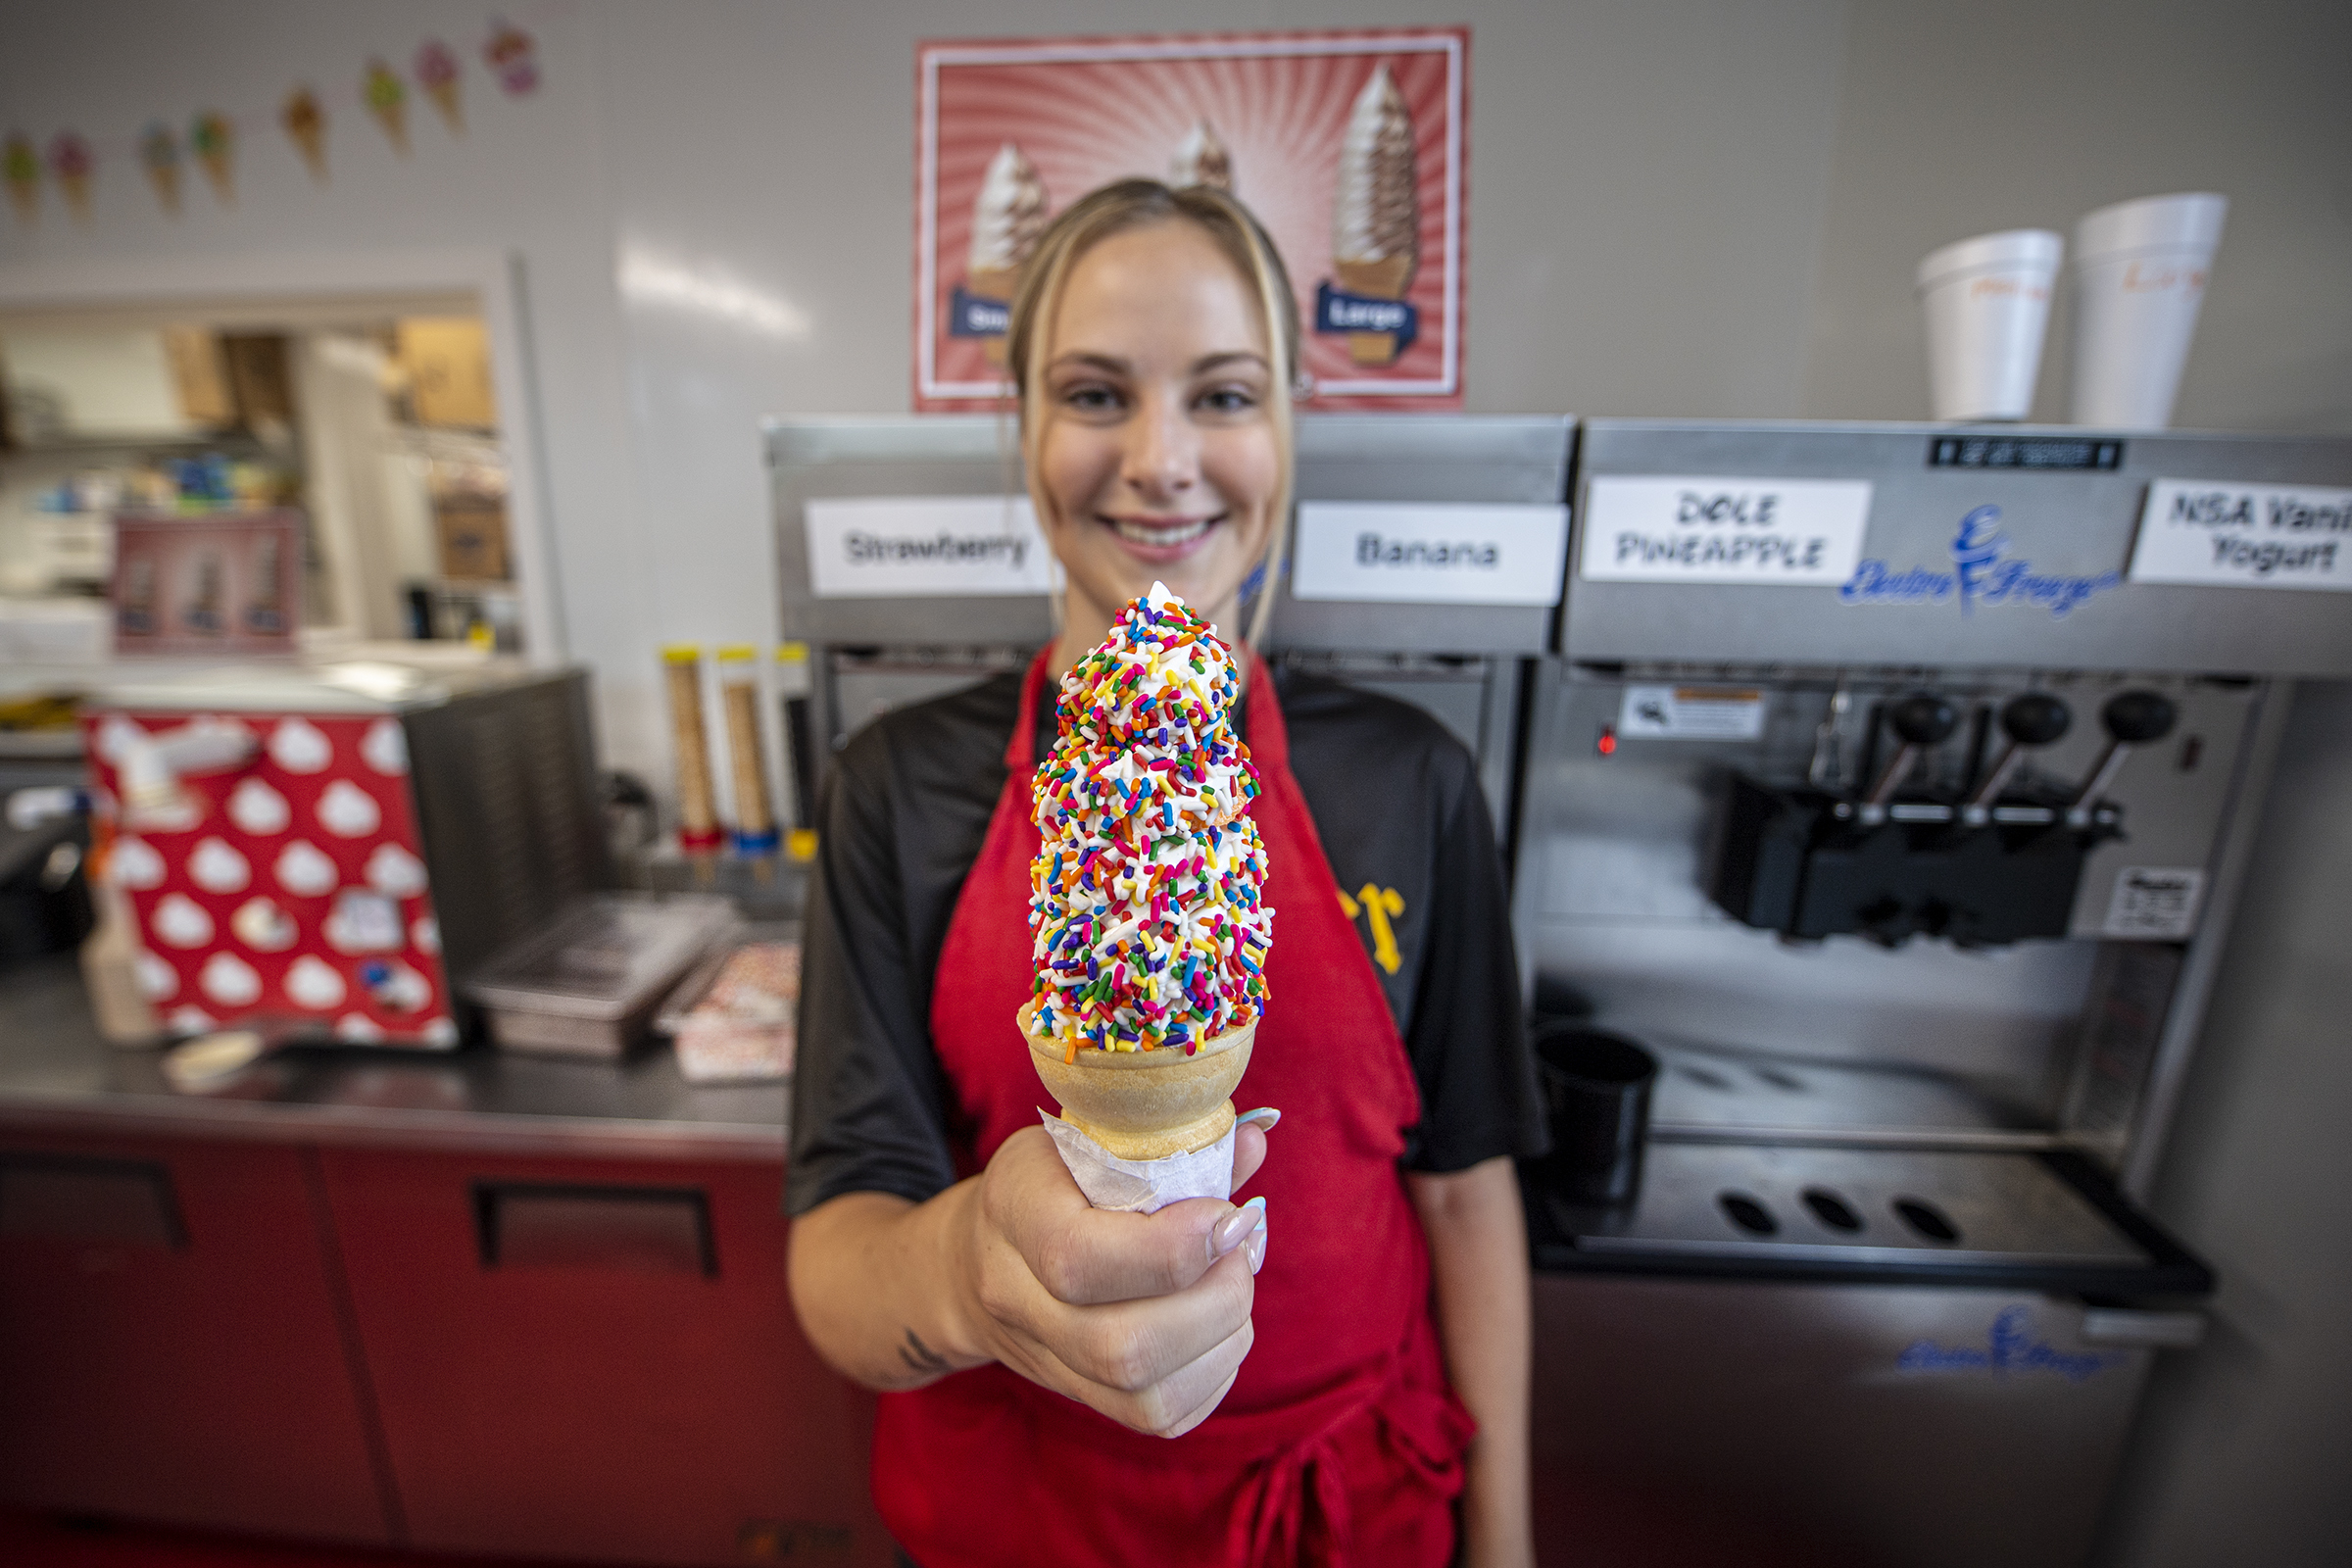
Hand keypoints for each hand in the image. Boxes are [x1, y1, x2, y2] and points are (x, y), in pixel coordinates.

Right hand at [953, 1119, 1271, 1436]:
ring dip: (1225, 1337)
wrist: (980, 1258)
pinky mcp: (1083, 1399)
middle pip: (1123, 1346)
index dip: (1173, 1248)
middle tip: (1240, 1246)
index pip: (1079, 1258)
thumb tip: (1256, 1140)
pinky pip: (1163, 1417)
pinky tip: (1218, 1323)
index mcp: (1015, 1213)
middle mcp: (1018, 1301)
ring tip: (1232, 1281)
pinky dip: (1215, 1372)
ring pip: (1148, 1395)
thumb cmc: (1051, 1180)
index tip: (1229, 1214)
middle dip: (1217, 1299)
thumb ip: (1174, 1143)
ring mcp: (1046, 1361)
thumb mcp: (1094, 1137)